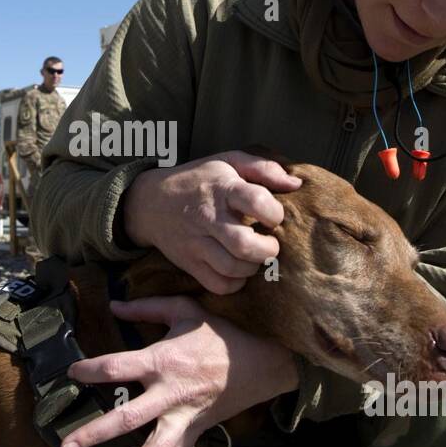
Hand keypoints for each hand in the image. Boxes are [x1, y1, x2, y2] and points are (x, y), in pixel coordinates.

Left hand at [59, 296, 298, 446]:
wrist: (261, 363)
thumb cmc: (220, 334)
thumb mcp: (186, 309)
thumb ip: (147, 307)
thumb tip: (114, 304)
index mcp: (163, 361)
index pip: (117, 367)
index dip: (90, 370)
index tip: (70, 374)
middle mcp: (169, 395)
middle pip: (127, 419)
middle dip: (95, 434)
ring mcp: (183, 418)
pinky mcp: (195, 431)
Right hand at [121, 150, 301, 294]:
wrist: (149, 203)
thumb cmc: (199, 181)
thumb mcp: (228, 162)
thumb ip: (264, 169)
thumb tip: (295, 184)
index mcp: (222, 188)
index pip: (256, 201)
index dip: (274, 213)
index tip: (273, 217)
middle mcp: (208, 217)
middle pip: (244, 244)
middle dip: (267, 249)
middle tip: (270, 245)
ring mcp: (196, 243)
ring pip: (232, 268)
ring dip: (252, 268)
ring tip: (254, 258)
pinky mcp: (189, 263)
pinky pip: (217, 285)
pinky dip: (234, 284)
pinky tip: (238, 271)